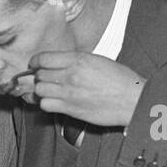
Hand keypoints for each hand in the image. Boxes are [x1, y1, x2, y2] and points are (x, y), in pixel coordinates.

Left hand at [27, 51, 145, 127]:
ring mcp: (69, 92)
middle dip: (39, 77)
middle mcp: (71, 75)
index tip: (35, 64)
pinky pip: (45, 105)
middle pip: (39, 75)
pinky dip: (45, 104)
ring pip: (39, 90)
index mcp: (78, 59)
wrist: (132, 100)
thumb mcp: (98, 60)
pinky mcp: (70, 108)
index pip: (44, 58)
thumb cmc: (120, 81)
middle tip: (43, 79)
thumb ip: (77, 61)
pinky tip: (52, 102)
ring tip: (47, 90)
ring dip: (41, 90)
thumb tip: (60, 63)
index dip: (36, 62)